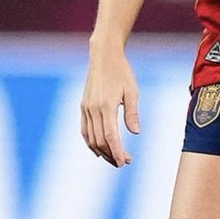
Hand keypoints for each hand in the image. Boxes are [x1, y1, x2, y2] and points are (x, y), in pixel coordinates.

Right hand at [80, 44, 139, 166]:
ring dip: (101, 151)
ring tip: (114, 159)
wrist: (103, 56)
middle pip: (99, 141)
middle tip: (124, 162)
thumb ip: (132, 113)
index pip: (110, 136)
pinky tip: (99, 150)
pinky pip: (84, 130)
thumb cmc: (121, 72)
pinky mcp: (83, 106)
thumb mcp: (132, 91)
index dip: (116, 152)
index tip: (124, 162)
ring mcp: (86, 108)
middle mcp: (93, 109)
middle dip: (111, 154)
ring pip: (90, 138)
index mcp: (106, 106)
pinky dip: (91, 142)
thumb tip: (136, 133)